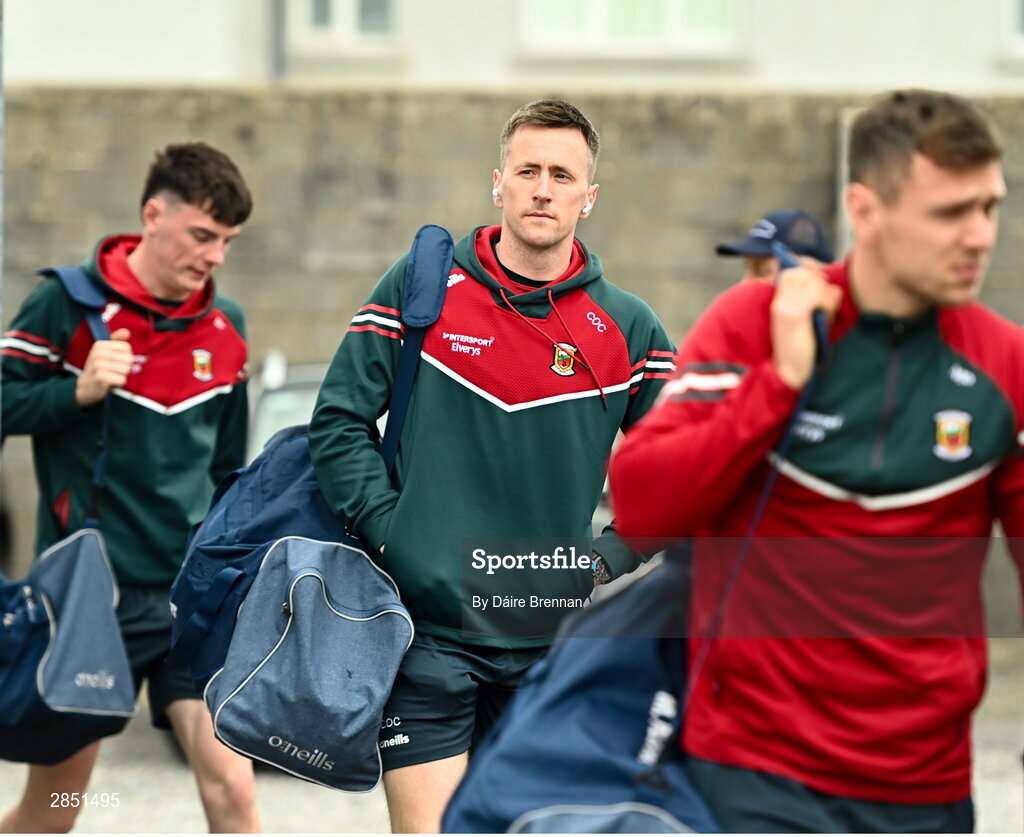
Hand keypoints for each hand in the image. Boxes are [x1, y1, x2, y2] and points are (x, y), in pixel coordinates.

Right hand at [75, 328, 132, 406]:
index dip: (125, 357)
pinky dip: (118, 384)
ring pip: (126, 370)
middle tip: (112, 372)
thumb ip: (116, 341)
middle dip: (124, 368)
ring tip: (110, 377)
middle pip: (128, 359)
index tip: (114, 362)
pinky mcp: (100, 377)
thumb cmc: (98, 369)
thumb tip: (126, 332)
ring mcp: (98, 365)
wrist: (84, 387)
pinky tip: (108, 384)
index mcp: (100, 345)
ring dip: (120, 376)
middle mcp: (98, 353)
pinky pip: (122, 380)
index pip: (127, 348)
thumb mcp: (105, 353)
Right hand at [770, 266, 840, 388]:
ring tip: (823, 315)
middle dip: (821, 287)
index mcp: (777, 300)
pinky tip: (825, 319)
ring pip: (817, 283)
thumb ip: (805, 294)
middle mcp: (779, 300)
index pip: (794, 271)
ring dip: (827, 299)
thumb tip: (811, 266)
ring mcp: (785, 306)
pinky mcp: (795, 315)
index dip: (811, 277)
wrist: (788, 372)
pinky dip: (829, 305)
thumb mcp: (800, 316)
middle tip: (822, 307)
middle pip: (807, 273)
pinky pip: (821, 295)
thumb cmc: (799, 347)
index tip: (818, 294)